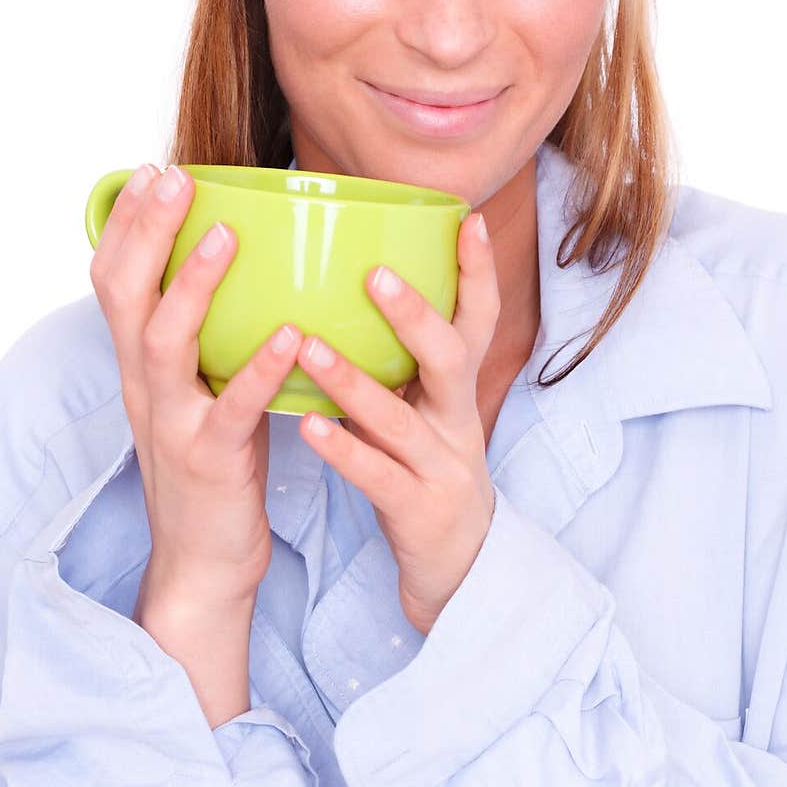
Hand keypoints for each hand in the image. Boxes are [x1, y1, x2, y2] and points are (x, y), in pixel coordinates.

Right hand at [89, 163, 304, 608]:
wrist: (204, 563)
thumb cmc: (216, 463)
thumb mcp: (201, 390)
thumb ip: (210, 337)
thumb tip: (244, 270)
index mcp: (142, 365)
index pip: (115, 281)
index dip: (126, 225)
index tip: (151, 171)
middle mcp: (145, 386)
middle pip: (127, 295)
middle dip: (147, 231)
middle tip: (175, 177)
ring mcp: (173, 423)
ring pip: (165, 342)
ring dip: (192, 283)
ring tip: (229, 234)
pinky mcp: (211, 460)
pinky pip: (233, 408)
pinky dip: (260, 367)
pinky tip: (293, 334)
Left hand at [292, 211, 498, 635]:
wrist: (461, 568)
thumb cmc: (426, 469)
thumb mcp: (428, 409)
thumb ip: (399, 361)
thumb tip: (349, 290)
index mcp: (459, 389)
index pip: (479, 319)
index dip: (478, 271)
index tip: (466, 218)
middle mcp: (458, 419)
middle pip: (450, 357)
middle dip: (414, 313)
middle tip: (373, 271)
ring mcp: (440, 467)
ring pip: (401, 419)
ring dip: (354, 381)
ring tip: (309, 346)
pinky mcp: (416, 510)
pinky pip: (377, 477)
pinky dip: (343, 451)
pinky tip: (307, 427)